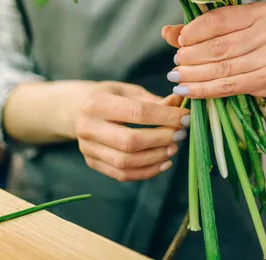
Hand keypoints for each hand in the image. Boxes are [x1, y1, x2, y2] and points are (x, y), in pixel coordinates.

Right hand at [75, 82, 189, 181]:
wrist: (80, 110)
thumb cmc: (112, 97)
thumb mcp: (131, 91)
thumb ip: (155, 100)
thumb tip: (180, 104)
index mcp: (97, 103)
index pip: (137, 112)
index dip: (165, 117)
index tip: (184, 118)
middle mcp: (87, 126)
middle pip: (130, 140)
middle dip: (161, 139)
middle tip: (180, 134)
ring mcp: (87, 148)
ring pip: (126, 162)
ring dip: (155, 157)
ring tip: (173, 148)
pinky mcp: (92, 162)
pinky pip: (122, 174)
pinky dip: (147, 172)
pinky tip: (164, 162)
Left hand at [161, 2, 265, 98]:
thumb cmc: (264, 42)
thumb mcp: (242, 28)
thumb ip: (206, 28)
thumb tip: (166, 32)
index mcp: (262, 11)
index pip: (219, 19)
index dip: (194, 31)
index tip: (179, 42)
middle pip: (219, 46)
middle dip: (191, 56)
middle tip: (175, 64)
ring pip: (222, 68)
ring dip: (194, 75)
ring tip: (177, 78)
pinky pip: (230, 86)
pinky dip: (206, 90)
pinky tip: (189, 90)